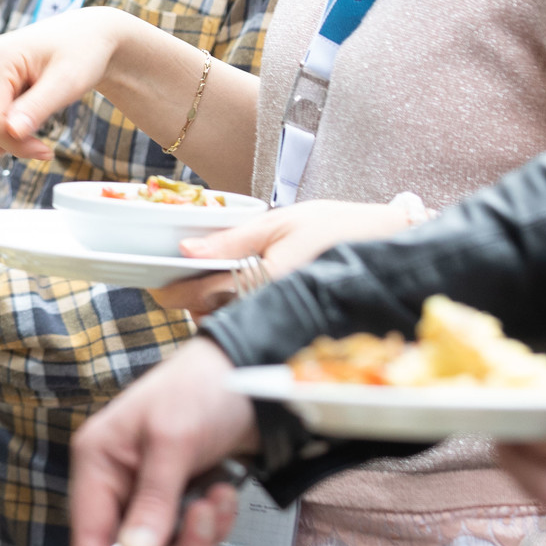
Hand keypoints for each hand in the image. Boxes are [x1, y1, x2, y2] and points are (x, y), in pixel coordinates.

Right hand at [0, 7, 134, 160]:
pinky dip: (1, 133)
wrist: (85, 37)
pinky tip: (26, 121)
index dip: (17, 145)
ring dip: (3, 141)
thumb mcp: (67, 82)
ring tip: (34, 127)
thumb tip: (12, 132)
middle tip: (44, 143)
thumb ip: (37, 107)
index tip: (47, 151)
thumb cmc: (81, 53)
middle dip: (13, 143)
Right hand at [69, 338, 256, 545]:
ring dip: (197, 535)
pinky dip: (212, 524)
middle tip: (196, 535)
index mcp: (97, 461)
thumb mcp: (173, 441)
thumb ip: (153, 501)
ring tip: (215, 500)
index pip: (87, 535)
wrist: (252, 374)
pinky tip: (222, 492)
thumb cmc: (200, 387)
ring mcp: (150, 494)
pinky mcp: (179, 500)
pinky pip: (190, 538)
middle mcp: (118, 482)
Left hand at [151, 200, 418, 316]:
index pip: (200, 295)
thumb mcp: (280, 221)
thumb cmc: (338, 227)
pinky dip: (239, 313)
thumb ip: (232, 238)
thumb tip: (185, 249)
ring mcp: (283, 319)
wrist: (389, 246)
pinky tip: (244, 295)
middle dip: (192, 303)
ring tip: (214, 286)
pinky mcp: (293, 324)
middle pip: (211, 315)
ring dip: (214, 309)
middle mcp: (271, 307)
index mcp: (263, 279)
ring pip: (231, 322)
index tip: (156, 290)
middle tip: (182, 282)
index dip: (171, 294)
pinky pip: (254, 324)